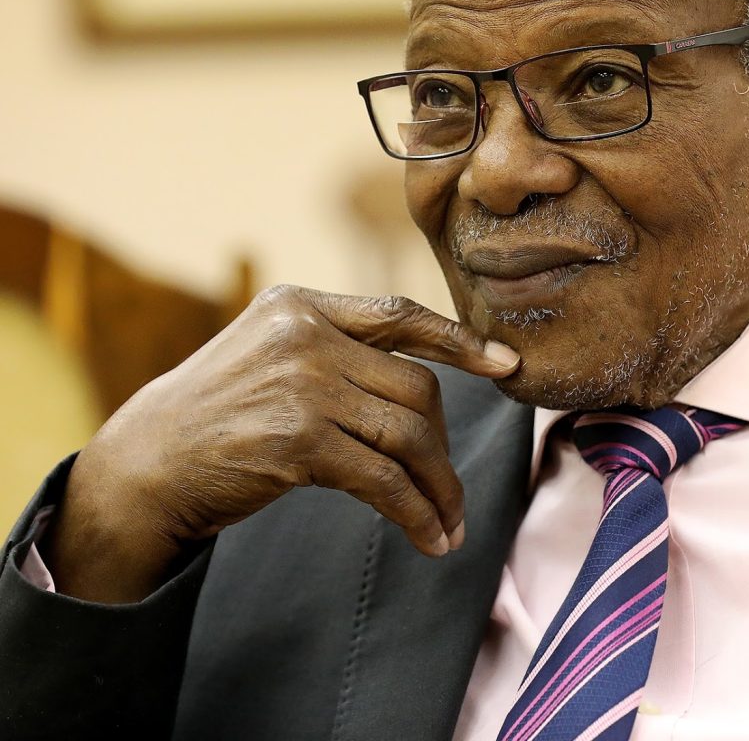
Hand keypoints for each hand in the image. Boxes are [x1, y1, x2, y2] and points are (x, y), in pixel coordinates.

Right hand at [39, 286, 519, 602]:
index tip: (507, 364)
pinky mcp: (298, 440)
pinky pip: (384, 479)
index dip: (461, 341)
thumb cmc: (219, 412)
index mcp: (302, 305)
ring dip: (440, 485)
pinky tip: (430, 537)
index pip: (401, 315)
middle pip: (417, 386)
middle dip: (444, 444)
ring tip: (451, 521)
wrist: (147, 463)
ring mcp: (302, 384)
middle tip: (452, 487)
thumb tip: (422, 384)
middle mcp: (306, 335)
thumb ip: (337, 352)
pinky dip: (416, 512)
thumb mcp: (272, 354)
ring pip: (409, 434)